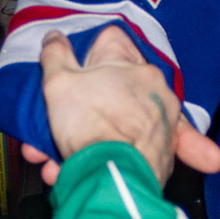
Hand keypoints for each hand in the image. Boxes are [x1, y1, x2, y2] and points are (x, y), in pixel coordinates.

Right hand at [30, 27, 219, 185]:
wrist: (115, 182)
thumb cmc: (90, 126)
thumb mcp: (58, 83)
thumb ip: (55, 54)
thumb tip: (55, 36)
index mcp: (132, 65)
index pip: (109, 41)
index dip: (86, 55)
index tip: (71, 74)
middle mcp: (155, 90)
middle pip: (113, 89)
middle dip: (83, 110)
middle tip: (61, 126)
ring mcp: (163, 123)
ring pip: (120, 125)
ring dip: (91, 140)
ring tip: (60, 161)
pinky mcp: (164, 155)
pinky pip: (135, 152)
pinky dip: (113, 161)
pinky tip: (84, 169)